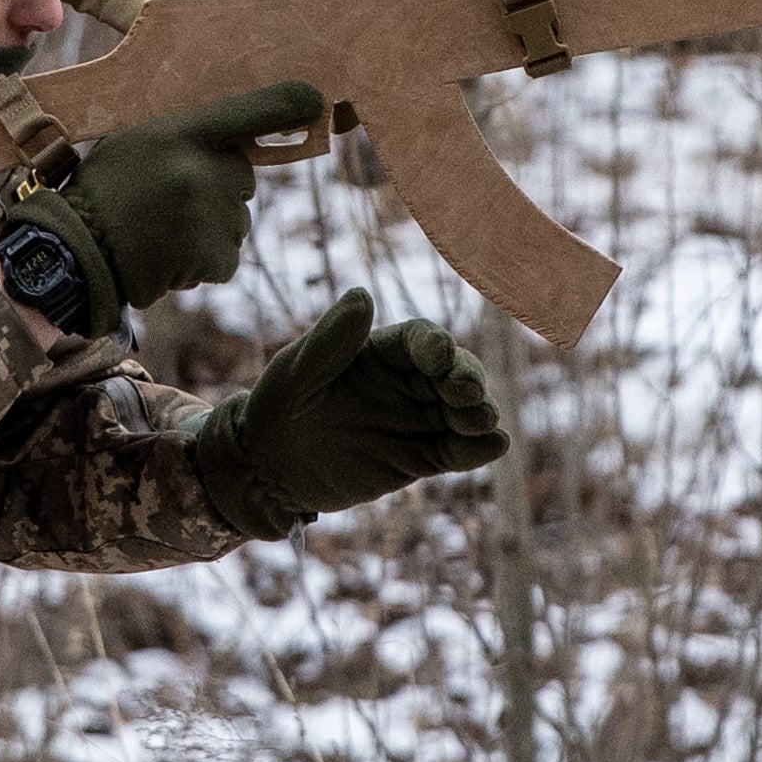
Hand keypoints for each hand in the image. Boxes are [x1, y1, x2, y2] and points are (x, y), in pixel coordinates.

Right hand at [0, 80, 315, 326]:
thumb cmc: (103, 193)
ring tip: (161, 231)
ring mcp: (210, 214)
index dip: (286, 105)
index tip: (316, 99)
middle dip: (219, 188)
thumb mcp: (135, 141)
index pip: (248, 111)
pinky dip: (204, 262)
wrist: (75, 255)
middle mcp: (202, 169)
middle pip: (242, 176)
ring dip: (209, 229)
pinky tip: (168, 256)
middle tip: (170, 199)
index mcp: (179, 133)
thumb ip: (184, 136)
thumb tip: (239, 141)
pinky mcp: (213, 254)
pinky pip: (227, 256)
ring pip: (236, 219)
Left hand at [190, 287, 513, 540]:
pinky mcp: (421, 458)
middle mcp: (407, 380)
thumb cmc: (277, 407)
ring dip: (478, 412)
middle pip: (453, 371)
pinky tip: (493, 445)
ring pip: (462, 411)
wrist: (268, 467)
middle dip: (467, 378)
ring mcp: (417, 419)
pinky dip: (477, 448)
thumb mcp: (296, 372)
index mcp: (380, 350)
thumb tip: (361, 294)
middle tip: (467, 392)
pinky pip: (456, 451)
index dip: (434, 345)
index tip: (440, 354)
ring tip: (480, 420)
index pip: (420, 339)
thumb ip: (331, 339)